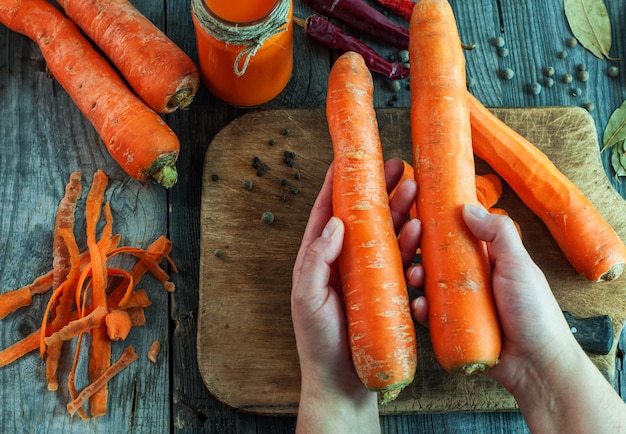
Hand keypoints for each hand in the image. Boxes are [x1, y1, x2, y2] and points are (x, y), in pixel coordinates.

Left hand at [291, 158, 419, 431]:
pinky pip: (402, 261)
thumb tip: (334, 222)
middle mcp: (343, 260)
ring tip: (416, 191)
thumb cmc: (319, 342)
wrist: (344, 382)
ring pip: (387, 233)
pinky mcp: (387, 290)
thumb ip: (317, 261)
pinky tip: (422, 234)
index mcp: (318, 257)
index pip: (327, 211)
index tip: (351, 158)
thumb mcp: (308, 299)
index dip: (338, 183)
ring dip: (401, 211)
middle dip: (380, 190)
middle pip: (363, 216)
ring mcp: (367, 274)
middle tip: (399, 167)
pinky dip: (412, 245)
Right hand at [409, 204, 577, 385]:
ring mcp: (458, 304)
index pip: (455, 235)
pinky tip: (420, 306)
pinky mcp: (450, 328)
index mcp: (485, 260)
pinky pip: (429, 315)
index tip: (419, 212)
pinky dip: (421, 309)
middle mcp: (469, 280)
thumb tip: (468, 207)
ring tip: (414, 275)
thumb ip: (498, 233)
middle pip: (435, 258)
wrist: (537, 363)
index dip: (436, 224)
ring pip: (427, 284)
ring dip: (414, 275)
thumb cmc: (534, 311)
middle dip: (417, 247)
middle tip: (410, 239)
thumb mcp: (519, 265)